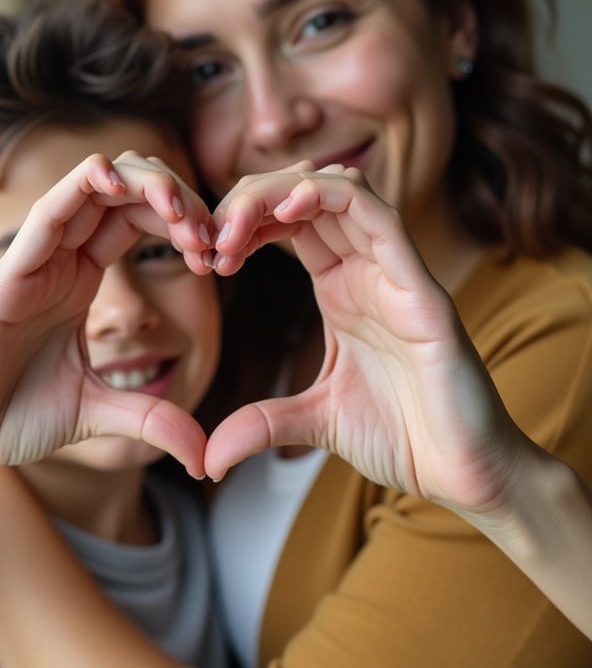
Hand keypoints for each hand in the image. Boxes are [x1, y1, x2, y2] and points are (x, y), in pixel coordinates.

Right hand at [0, 153, 212, 478]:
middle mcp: (61, 261)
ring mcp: (35, 264)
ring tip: (178, 206)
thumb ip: (153, 420)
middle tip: (208, 230)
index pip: (137, 220)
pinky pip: (46, 217)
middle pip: (122, 194)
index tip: (217, 249)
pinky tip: (111, 176)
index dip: (181, 221)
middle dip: (173, 197)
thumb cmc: (16, 417)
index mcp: (82, 279)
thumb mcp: (101, 415)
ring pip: (89, 192)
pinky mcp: (7, 277)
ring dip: (139, 184)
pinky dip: (77, 188)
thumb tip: (206, 457)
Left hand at [203, 165, 521, 515]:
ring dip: (280, 191)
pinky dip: (334, 198)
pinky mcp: (422, 291)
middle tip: (207, 235)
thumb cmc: (404, 437)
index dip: (243, 223)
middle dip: (249, 200)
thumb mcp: (314, 422)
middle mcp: (368, 270)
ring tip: (235, 223)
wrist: (464, 476)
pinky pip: (381, 219)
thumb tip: (208, 457)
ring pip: (340, 191)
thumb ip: (261, 424)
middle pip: (307, 196)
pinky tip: (288, 208)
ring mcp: (397, 274)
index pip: (290, 223)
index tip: (203, 254)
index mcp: (342, 288)